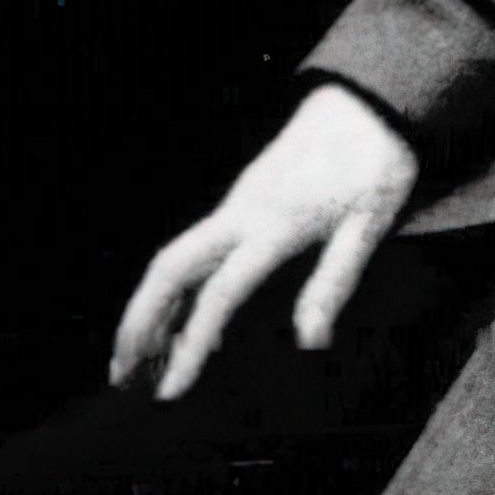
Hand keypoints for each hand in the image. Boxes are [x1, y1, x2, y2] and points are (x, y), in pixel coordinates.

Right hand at [111, 86, 420, 399]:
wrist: (365, 102)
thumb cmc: (375, 163)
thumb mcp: (370, 223)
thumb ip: (334, 281)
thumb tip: (310, 344)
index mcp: (274, 225)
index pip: (219, 295)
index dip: (191, 346)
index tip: (170, 393)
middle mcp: (240, 213)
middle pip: (169, 268)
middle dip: (137, 323)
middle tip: (119, 378)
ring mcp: (234, 205)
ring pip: (173, 259)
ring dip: (147, 309)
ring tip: (132, 365)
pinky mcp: (238, 202)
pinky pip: (192, 250)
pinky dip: (173, 289)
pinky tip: (176, 325)